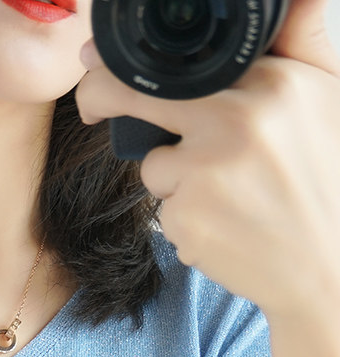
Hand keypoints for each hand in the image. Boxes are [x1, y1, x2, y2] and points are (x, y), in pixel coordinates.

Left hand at [75, 0, 339, 321]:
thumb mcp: (327, 95)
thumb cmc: (327, 179)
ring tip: (231, 195)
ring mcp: (205, 175)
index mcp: (271, 84)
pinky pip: (163, 210)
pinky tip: (226, 225)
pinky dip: (186, 217)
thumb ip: (302, 39)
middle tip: (91, 106)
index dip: (122, 64)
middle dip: (100, 97)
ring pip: (153, 166)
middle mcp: (235, 123)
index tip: (96, 62)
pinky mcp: (186, 220)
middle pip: (135, 98)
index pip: (176, 64)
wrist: (328, 267)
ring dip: (176, 180)